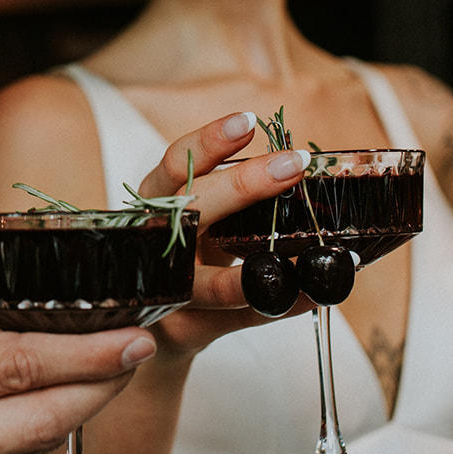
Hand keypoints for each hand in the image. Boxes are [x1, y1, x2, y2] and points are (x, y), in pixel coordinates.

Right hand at [0, 170, 156, 453]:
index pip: (13, 365)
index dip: (82, 353)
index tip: (128, 335)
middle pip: (39, 418)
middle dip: (101, 387)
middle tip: (140, 353)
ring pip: (31, 450)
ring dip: (81, 413)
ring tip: (113, 374)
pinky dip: (41, 436)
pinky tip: (62, 406)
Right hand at [136, 112, 314, 355]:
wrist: (140, 332)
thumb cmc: (179, 260)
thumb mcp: (193, 221)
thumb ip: (227, 198)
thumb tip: (295, 163)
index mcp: (154, 207)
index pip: (173, 167)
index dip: (207, 143)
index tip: (247, 121)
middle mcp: (152, 246)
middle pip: (188, 213)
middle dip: (241, 185)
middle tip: (292, 164)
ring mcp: (166, 294)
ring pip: (208, 282)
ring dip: (263, 265)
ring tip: (313, 247)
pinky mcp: (186, 332)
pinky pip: (236, 320)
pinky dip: (278, 304)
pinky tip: (312, 293)